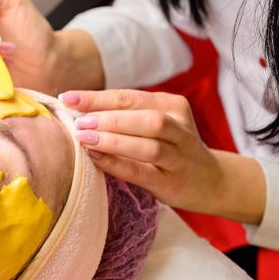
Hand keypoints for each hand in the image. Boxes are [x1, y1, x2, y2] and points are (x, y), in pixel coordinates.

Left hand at [60, 89, 265, 223]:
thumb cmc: (170, 148)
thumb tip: (78, 112)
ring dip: (113, 139)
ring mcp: (179, 156)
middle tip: (78, 122)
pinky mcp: (173, 181)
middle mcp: (179, 127)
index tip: (68, 98)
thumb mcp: (155, 125)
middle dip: (107, 118)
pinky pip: (142, 171)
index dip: (97, 98)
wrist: (210, 180)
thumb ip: (126, 116)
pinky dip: (117, 163)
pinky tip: (95, 158)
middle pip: (144, 117)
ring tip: (84, 138)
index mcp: (171, 105)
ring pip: (148, 144)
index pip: (130, 97)